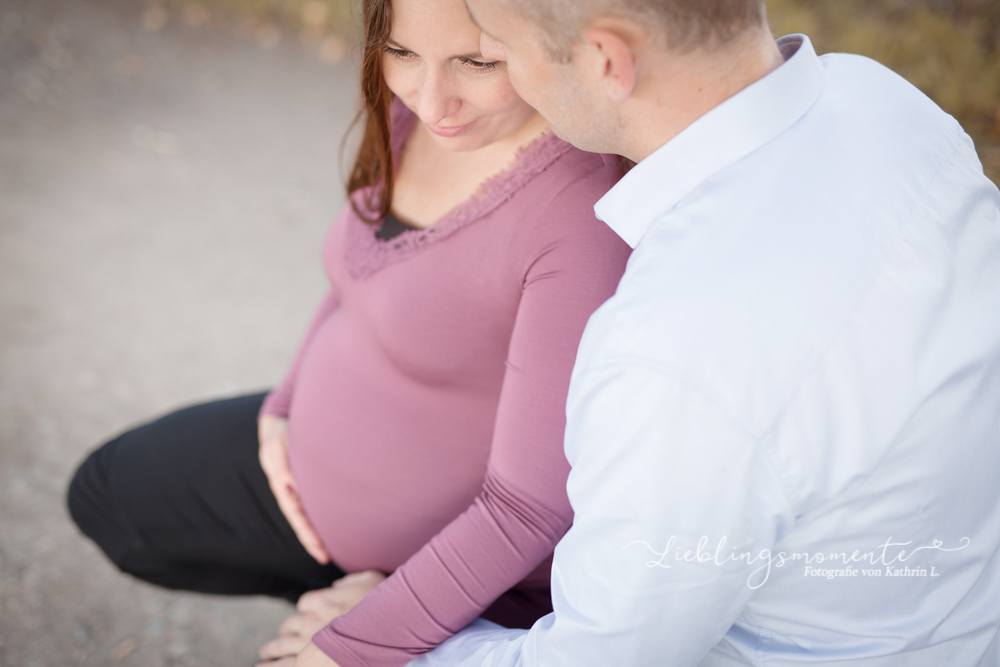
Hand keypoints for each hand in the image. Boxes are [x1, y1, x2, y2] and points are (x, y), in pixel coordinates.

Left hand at [256, 571, 386, 665]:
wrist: (389, 627)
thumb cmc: (384, 602)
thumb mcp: (370, 578)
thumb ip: (350, 581)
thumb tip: (339, 586)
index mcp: (324, 600)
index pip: (305, 603)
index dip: (308, 609)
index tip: (310, 613)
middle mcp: (313, 620)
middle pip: (291, 624)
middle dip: (286, 631)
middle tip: (281, 636)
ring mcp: (310, 643)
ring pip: (282, 645)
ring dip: (272, 648)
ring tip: (265, 653)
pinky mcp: (311, 659)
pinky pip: (285, 665)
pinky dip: (273, 665)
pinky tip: (261, 666)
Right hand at [258, 414, 329, 563]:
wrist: (280, 427)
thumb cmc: (281, 437)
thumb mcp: (279, 449)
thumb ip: (284, 468)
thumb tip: (293, 489)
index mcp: (282, 487)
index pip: (296, 515)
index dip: (307, 533)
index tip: (319, 549)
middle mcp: (291, 492)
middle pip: (302, 521)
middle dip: (312, 540)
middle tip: (324, 558)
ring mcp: (298, 489)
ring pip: (308, 515)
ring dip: (317, 533)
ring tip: (327, 552)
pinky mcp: (307, 484)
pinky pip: (313, 504)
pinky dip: (322, 517)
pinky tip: (335, 526)